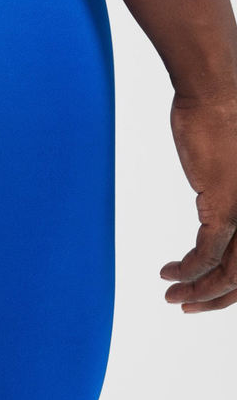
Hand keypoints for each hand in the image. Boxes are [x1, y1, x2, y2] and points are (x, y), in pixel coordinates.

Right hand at [160, 90, 236, 311]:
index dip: (234, 288)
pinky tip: (168, 273)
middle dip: (217, 300)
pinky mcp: (226, 206)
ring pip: (232, 274)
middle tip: (188, 306)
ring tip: (173, 296)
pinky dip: (186, 270)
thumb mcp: (234, 164)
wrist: (217, 92)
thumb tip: (222, 211)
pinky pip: (206, 254)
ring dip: (199, 291)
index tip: (208, 293)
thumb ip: (233, 191)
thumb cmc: (227, 116)